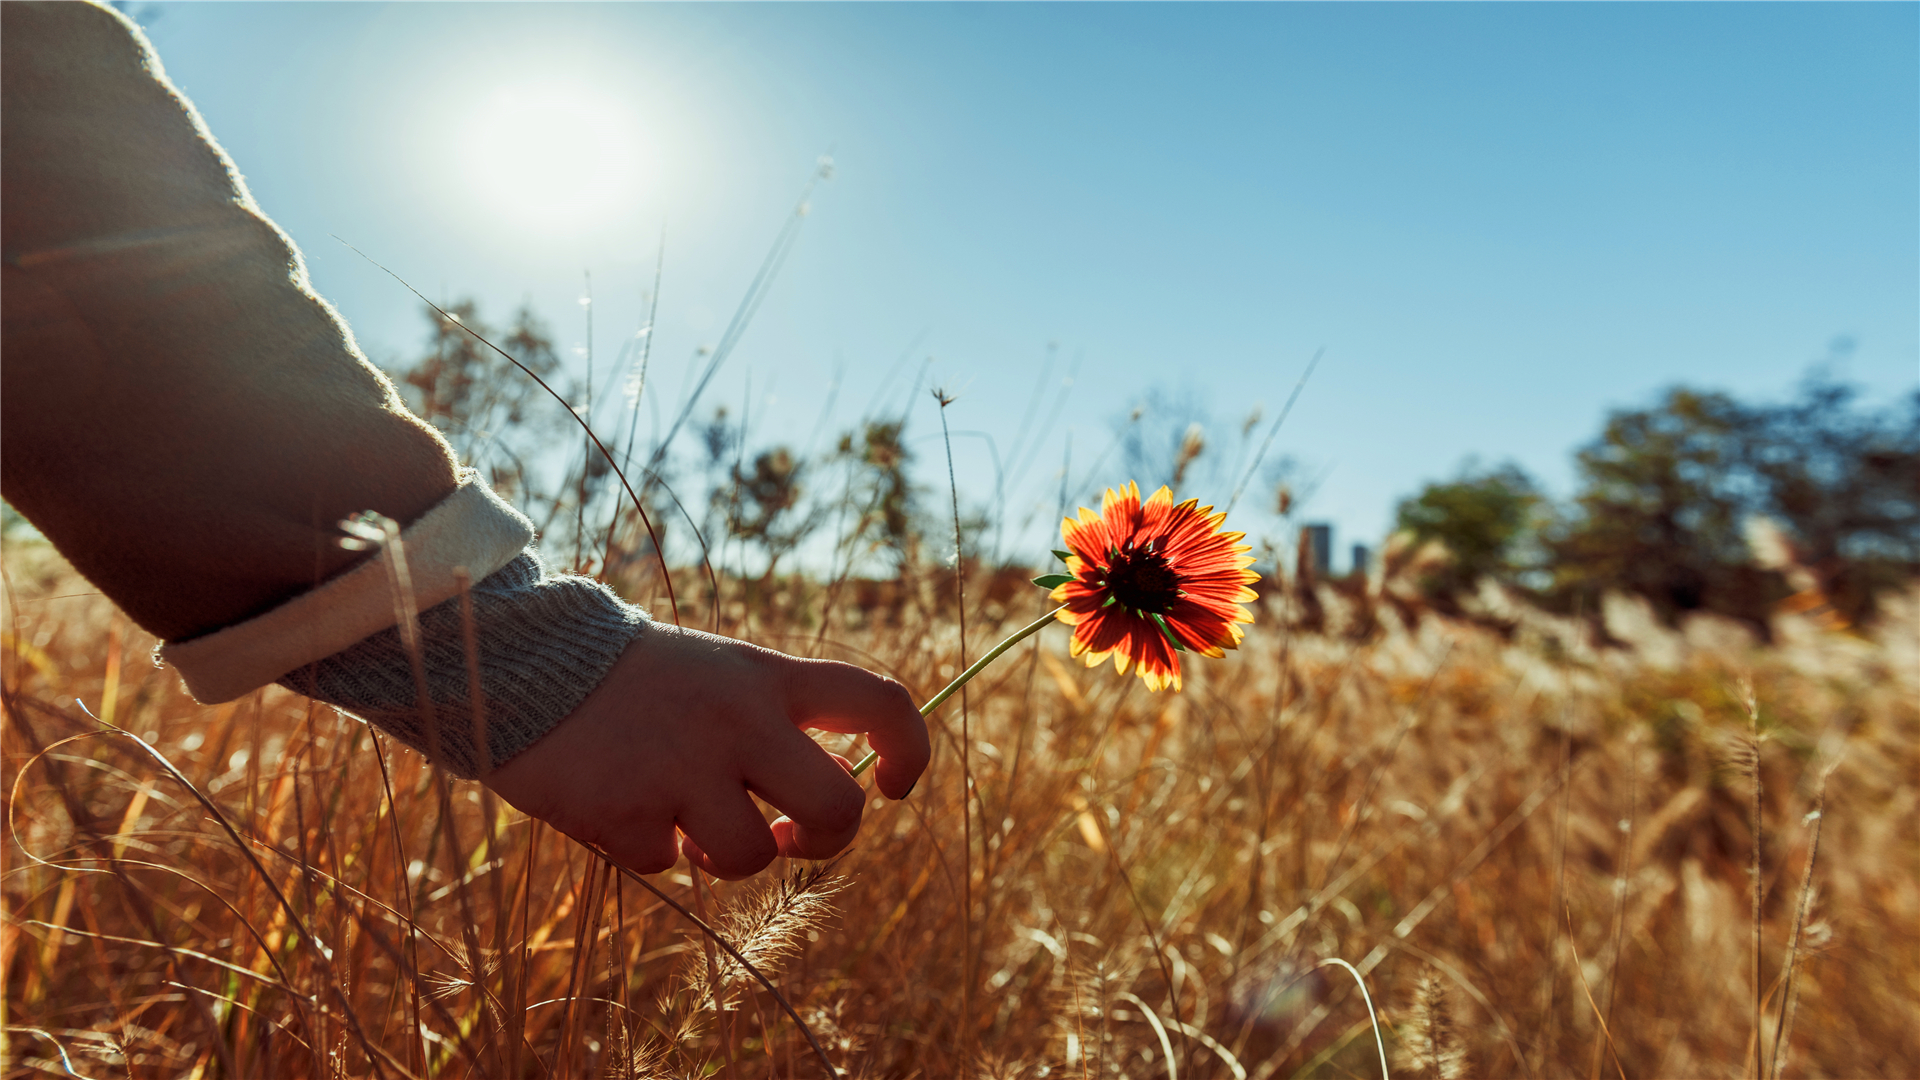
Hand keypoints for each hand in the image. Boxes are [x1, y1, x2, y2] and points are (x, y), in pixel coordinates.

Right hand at [483, 623, 929, 879]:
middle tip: (792, 837)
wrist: (527, 662)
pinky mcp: (627, 813)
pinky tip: (623, 805)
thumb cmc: (637, 679)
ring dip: (726, 855)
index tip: (889, 787)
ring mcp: (683, 769)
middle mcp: (738, 721)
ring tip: (690, 825)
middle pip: (837, 808)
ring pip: (750, 859)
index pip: (878, 701)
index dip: (909, 751)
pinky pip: (667, 865)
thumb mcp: (720, 671)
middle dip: (828, 841)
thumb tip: (825, 799)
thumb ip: (776, 720)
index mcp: (767, 678)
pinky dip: (652, 849)